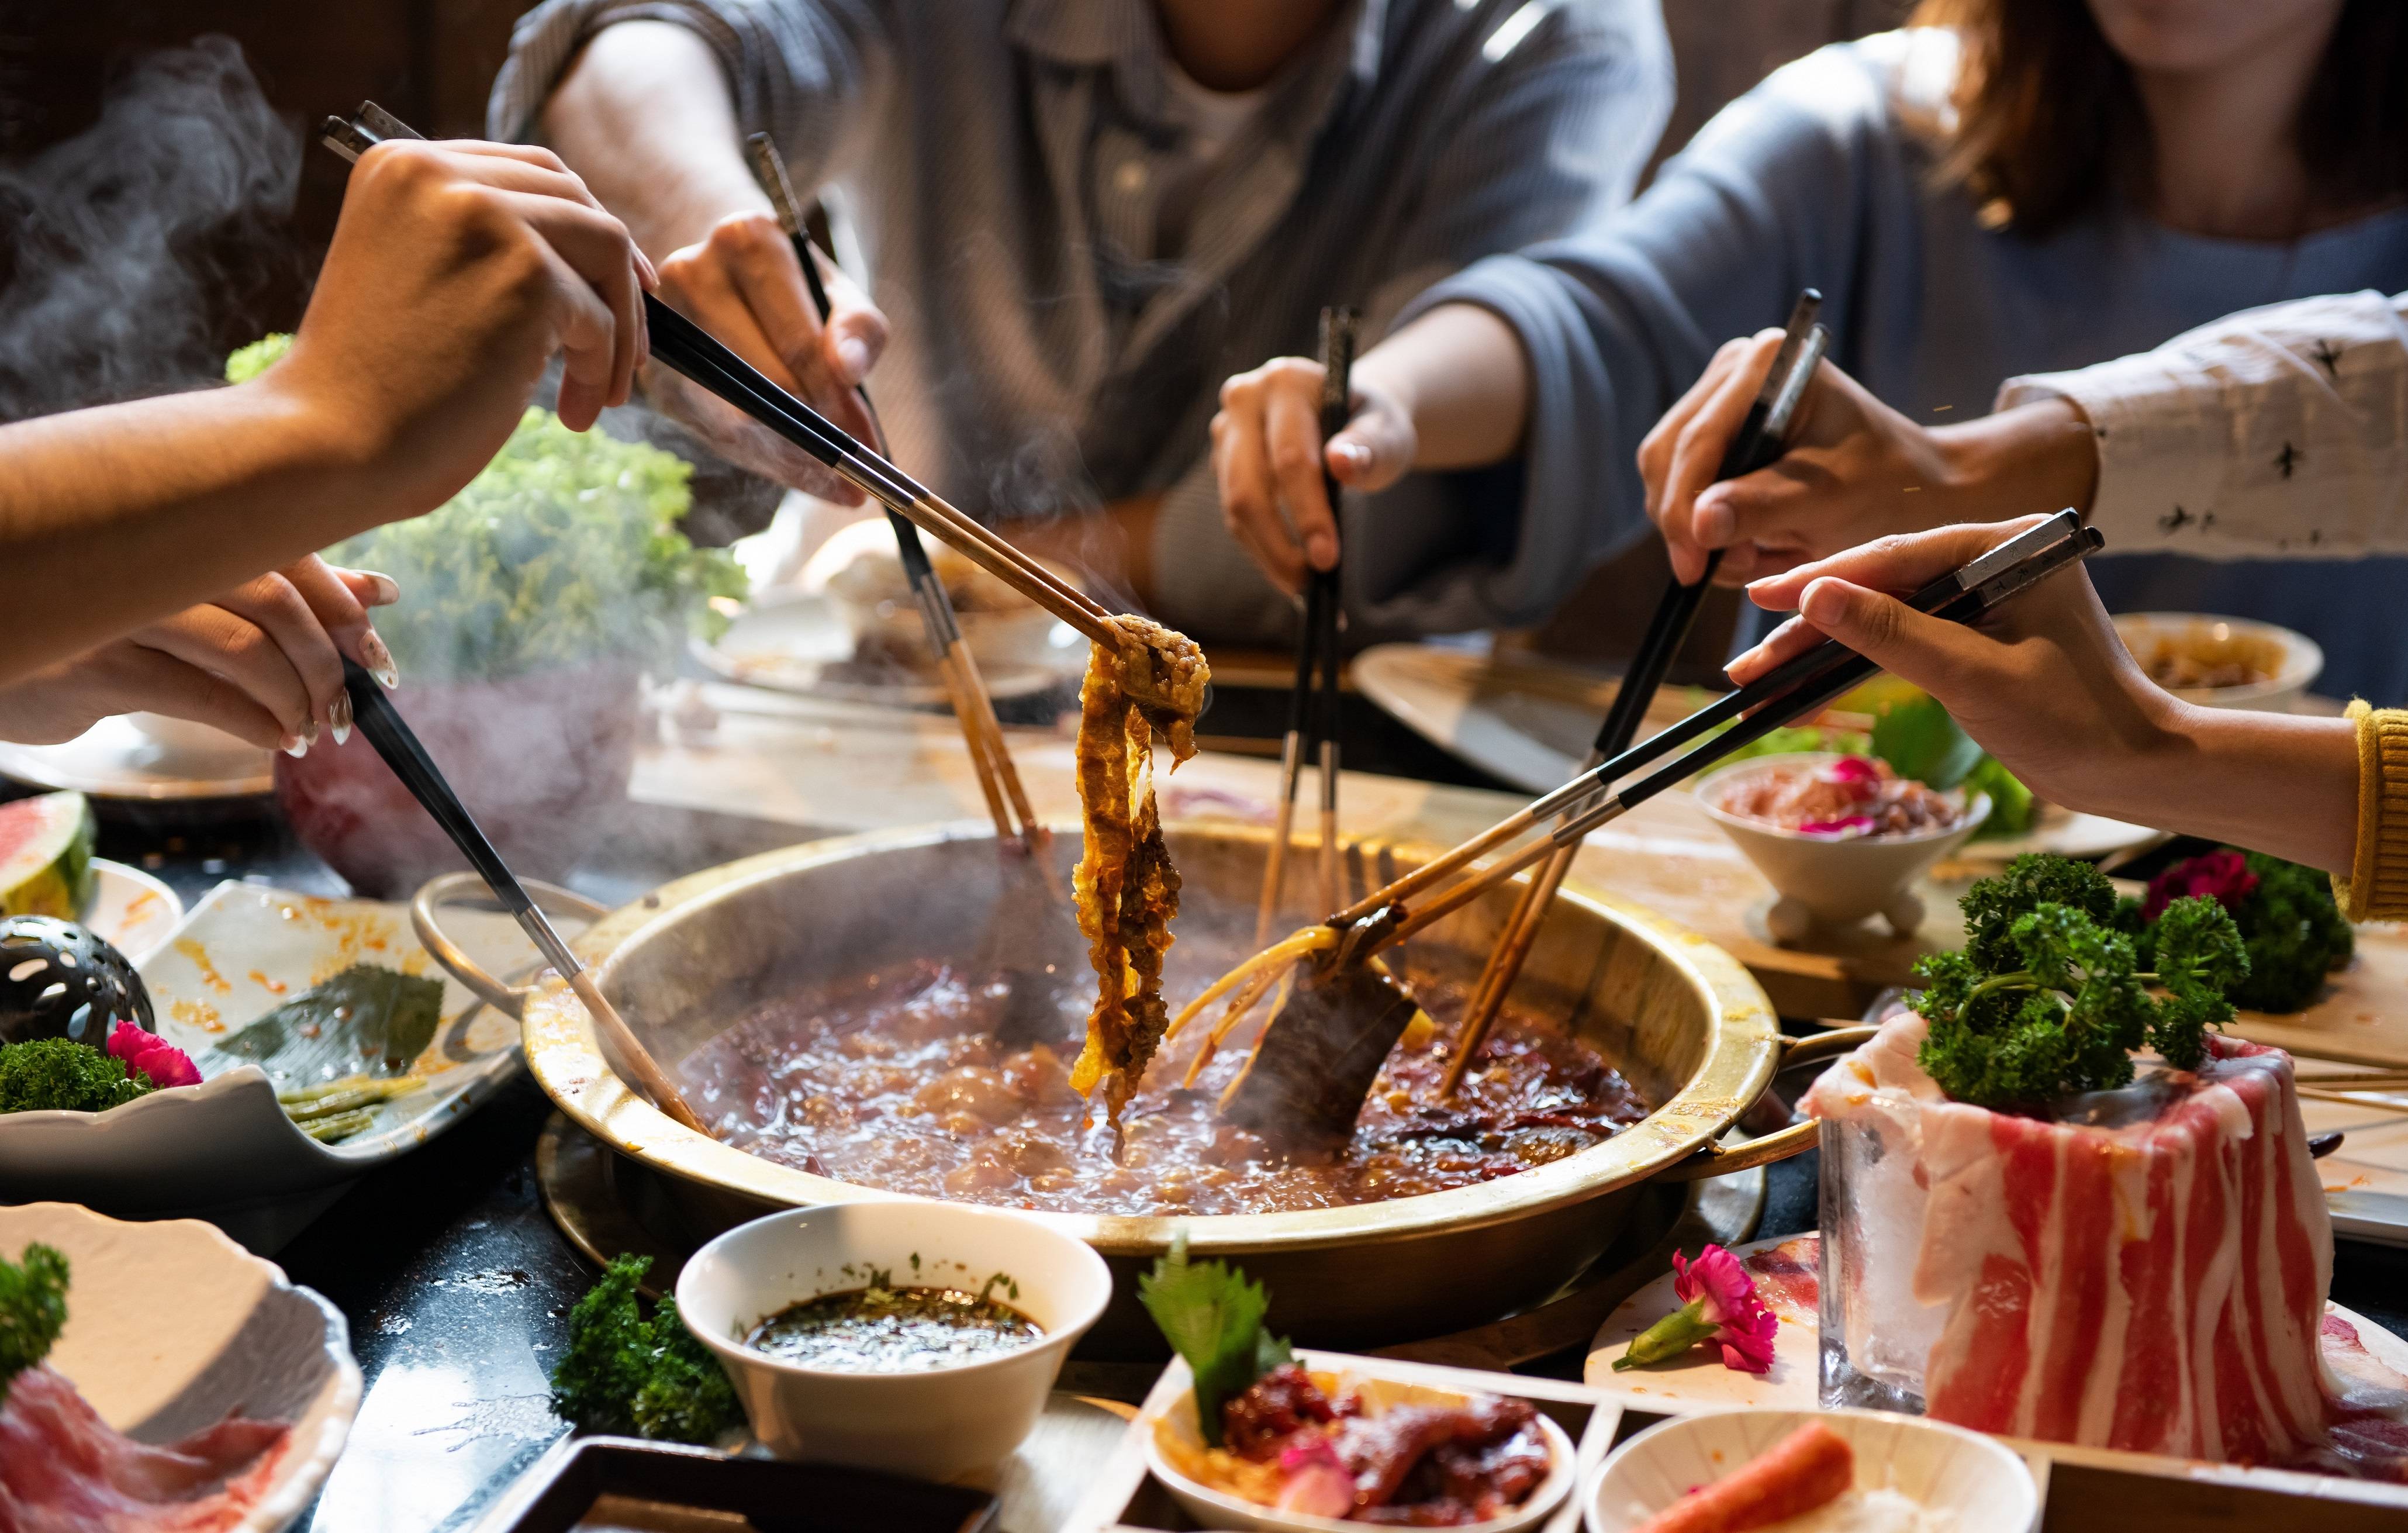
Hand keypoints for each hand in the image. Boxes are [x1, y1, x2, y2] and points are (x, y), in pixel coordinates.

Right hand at [0, 559, 398, 750]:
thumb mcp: (198, 597)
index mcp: (186, 530)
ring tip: (312, 729)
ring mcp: (123, 609)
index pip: (288, 555)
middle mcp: (156, 559)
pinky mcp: (98, 665)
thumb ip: (287, 587)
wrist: (9, 651)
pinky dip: (256, 724)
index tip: (377, 651)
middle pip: (276, 601)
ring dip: (296, 699)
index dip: (344, 606)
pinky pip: (202, 696)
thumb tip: (381, 592)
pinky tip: (276, 740)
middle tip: (348, 705)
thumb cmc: (117, 621)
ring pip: (245, 650)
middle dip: (327, 661)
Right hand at [267, 139, 653, 525]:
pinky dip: (602, 371)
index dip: (586, 223)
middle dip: (616, 275)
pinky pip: (601, 319)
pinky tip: (577, 414)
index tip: (616, 280)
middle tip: (628, 347)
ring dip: (620, 328)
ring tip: (602, 392)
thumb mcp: (416, 277)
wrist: (328, 444)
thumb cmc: (371, 385)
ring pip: (607, 251)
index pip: (530, 171)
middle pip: (578, 201)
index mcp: (403, 165)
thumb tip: (588, 247)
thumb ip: (476, 241)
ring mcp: (487, 219)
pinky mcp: (528, 275)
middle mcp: (442, 173)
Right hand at [643, 211, 887, 502]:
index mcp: (746, 241)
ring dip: (789, 456)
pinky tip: (794, 471)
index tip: (869, 448)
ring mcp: (663, 323)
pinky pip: (711, 431)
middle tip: (858, 473)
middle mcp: (693, 272)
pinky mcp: (654, 370)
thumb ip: (857, 327)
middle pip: (764, 381)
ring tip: (833, 481)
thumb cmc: (792, 286)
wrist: (723, 269)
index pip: (799, 342)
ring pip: (734, 416)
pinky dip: (759, 458)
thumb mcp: (836, 292)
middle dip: (817, 434)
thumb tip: (849, 372)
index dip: (837, 402)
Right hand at [1210, 358, 1416, 592]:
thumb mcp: (1387, 431)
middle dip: (1277, 543)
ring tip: (1302, 586)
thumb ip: (1370, 446)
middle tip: (1308, 585)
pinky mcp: (1222, 462)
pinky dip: (1262, 547)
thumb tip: (1342, 464)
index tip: (1327, 558)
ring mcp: (1227, 431)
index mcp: (1287, 381)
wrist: (1351, 417)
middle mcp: (1245, 399)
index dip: (1307, 512)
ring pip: (1235, 506)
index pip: (1290, 457)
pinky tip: (1289, 570)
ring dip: (1266, 553)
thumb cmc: (1372, 425)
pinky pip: (1235, 515)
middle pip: (1247, 486)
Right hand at [1638, 335, 2098, 586]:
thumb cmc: (1886, 488)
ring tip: (1753, 557)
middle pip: (1669, 455)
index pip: (1698, 442)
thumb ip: (1761, 508)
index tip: (1692, 568)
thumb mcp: (1827, 501)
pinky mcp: (1718, 429)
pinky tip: (1751, 542)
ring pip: (1668, 475)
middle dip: (1690, 522)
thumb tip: (1698, 525)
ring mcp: (1722, 396)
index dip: (1683, 509)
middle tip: (1729, 569)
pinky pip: (1685, 485)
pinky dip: (1709, 524)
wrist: (1915, 487)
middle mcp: (1736, 368)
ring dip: (1699, 528)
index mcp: (1768, 365)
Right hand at [1726, 519, 2180, 816]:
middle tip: (1748, 652)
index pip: (1895, 556)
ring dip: (1824, 643)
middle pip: (1881, 580)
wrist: (2132, 766)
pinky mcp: (1976, 629)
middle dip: (1811, 619)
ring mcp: (1983, 592)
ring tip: (1760, 671)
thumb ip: (1892, 633)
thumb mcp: (1974, 676)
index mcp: (2006, 545)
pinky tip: (1807, 677)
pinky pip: (1902, 634)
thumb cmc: (2073, 720)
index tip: (1763, 595)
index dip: (1823, 580)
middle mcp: (1993, 556)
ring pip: (1884, 609)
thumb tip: (1815, 595)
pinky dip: (1856, 658)